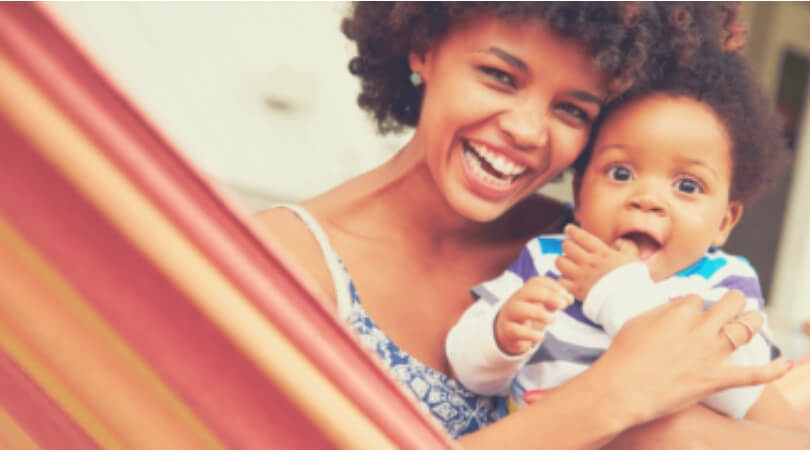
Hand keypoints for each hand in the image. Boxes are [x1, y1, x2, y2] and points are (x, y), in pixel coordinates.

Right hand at [494, 276, 572, 355]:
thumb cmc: (529, 316)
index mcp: (525, 292)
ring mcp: (510, 315)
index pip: (536, 282)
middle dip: (548, 296)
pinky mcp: (507, 331)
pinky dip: (530, 334)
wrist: (508, 332)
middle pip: (529, 292)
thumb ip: (555, 301)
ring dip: (539, 313)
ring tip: (552, 320)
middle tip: (563, 305)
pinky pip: (516, 330)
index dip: (552, 285)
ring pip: (520, 309)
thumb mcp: (542, 307)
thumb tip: (569, 298)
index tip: (565, 293)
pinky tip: (540, 337)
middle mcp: (516, 300)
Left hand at [555, 224, 639, 299]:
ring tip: (567, 263)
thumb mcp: (633, 257)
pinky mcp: (576, 290)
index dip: (573, 231)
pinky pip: (560, 281)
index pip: (582, 237)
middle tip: (569, 248)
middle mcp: (589, 262)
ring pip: (560, 262)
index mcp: (602, 252)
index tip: (569, 228)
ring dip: (562, 261)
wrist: (629, 300)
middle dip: (567, 244)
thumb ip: (626, 245)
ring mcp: (581, 276)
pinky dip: (562, 280)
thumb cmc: (632, 279)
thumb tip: (617, 242)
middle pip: (567, 246)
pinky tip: (567, 279)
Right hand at [580, 290, 791, 425]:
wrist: (622, 389)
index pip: (698, 297)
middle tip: (733, 303)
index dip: (696, 304)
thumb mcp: (637, 322)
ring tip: (755, 317)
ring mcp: (711, 355)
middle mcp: (700, 329)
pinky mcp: (716, 379)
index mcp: (679, 312)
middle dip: (733, 301)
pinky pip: (752, 374)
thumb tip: (678, 306)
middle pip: (729, 304)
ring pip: (745, 329)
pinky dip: (773, 370)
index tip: (691, 311)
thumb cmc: (623, 355)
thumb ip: (661, 311)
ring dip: (754, 320)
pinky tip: (786, 364)